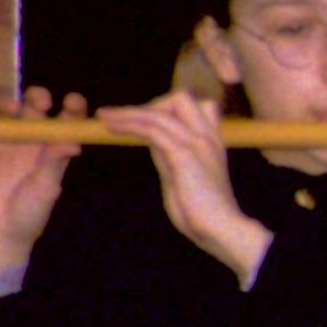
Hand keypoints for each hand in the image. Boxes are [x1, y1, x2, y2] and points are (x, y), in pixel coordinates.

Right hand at [0, 87, 86, 275]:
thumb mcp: (46, 189)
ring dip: (9, 103)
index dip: (71, 107)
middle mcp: (29, 141)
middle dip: (38, 97)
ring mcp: (4, 143)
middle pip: (34, 108)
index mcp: (52, 148)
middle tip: (42, 102)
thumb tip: (74, 143)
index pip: (65, 120)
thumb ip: (54, 164)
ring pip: (6, 112)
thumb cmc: (29, 213)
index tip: (73, 102)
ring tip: (13, 108)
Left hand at [99, 89, 269, 284]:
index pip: (194, 106)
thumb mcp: (184, 176)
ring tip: (104, 117)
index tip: (142, 120)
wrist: (221, 228)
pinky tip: (112, 128)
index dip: (166, 108)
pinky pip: (152, 129)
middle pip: (180, 98)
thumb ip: (171, 155)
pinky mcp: (184, 154)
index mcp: (211, 141)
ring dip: (127, 113)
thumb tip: (152, 141)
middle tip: (125, 119)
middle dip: (150, 105)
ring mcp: (196, 143)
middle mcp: (206, 136)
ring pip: (159, 112)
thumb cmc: (203, 211)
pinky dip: (129, 125)